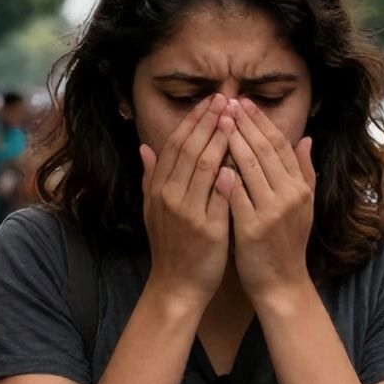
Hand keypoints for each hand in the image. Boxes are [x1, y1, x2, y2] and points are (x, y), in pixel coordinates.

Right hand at [141, 94, 234, 306]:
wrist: (176, 285)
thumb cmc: (170, 246)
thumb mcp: (153, 209)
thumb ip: (150, 177)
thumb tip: (144, 147)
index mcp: (158, 188)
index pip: (176, 144)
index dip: (193, 120)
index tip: (210, 100)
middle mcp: (169, 196)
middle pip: (190, 149)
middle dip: (208, 121)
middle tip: (226, 98)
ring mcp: (187, 212)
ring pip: (204, 167)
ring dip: (220, 139)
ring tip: (234, 118)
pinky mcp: (206, 229)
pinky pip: (218, 197)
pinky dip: (227, 177)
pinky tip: (238, 159)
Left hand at [223, 98, 315, 305]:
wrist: (282, 284)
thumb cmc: (287, 244)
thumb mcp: (304, 207)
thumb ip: (305, 172)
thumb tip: (306, 138)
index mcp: (300, 188)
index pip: (280, 145)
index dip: (261, 122)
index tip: (244, 103)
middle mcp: (290, 196)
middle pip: (265, 150)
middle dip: (245, 124)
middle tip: (227, 102)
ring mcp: (272, 211)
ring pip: (250, 168)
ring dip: (233, 141)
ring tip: (219, 120)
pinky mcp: (253, 228)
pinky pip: (236, 195)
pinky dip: (225, 175)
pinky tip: (212, 158)